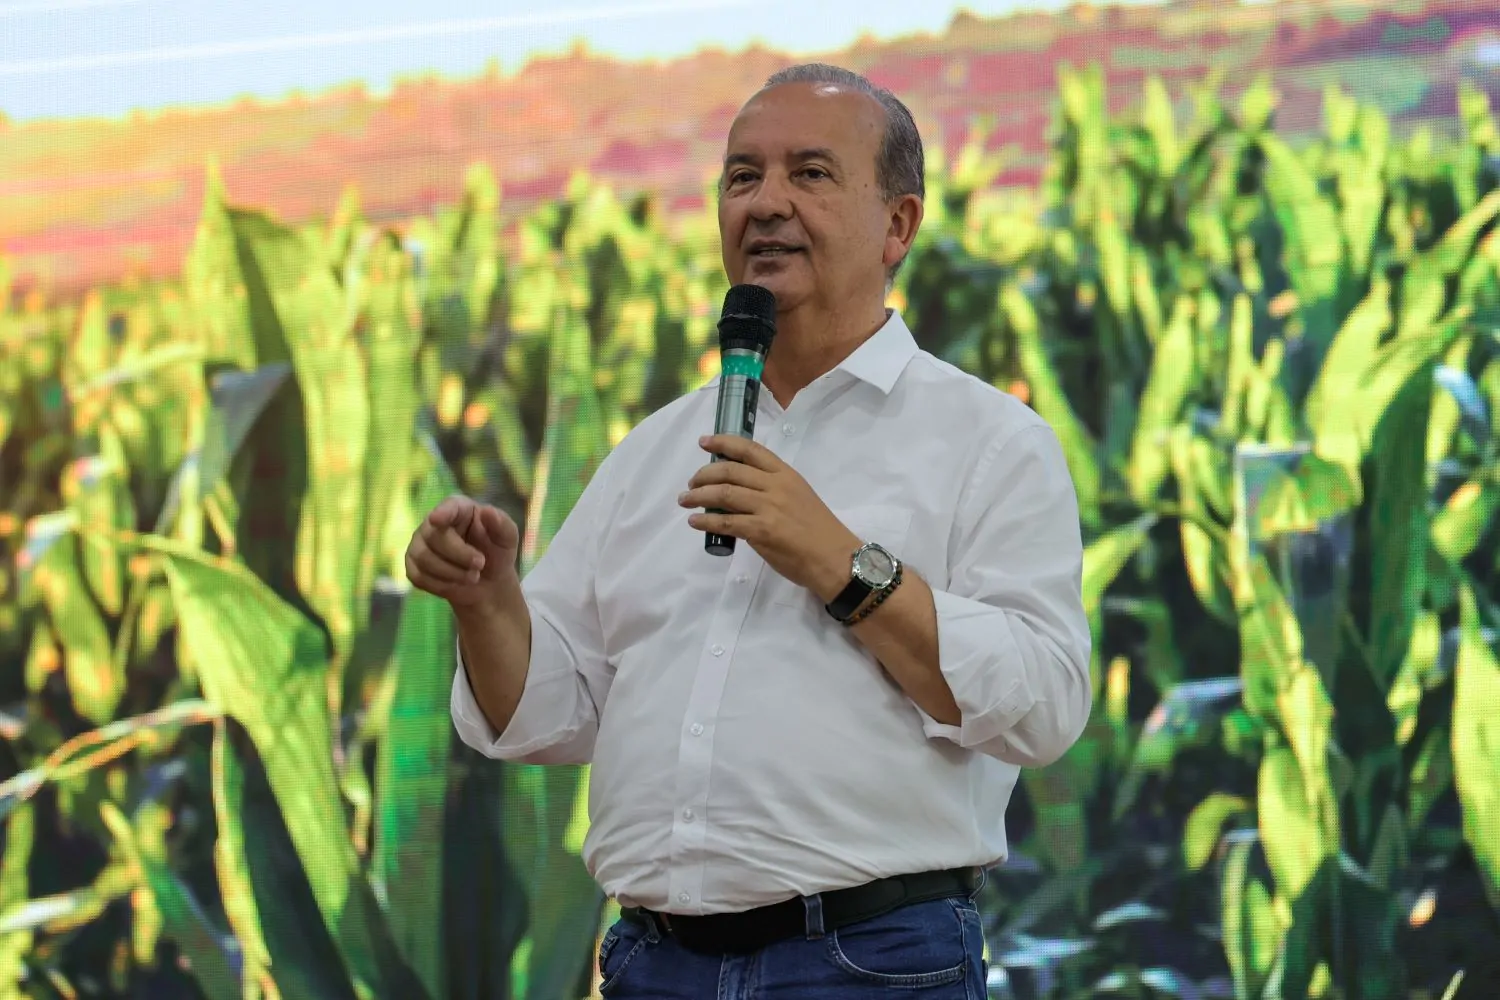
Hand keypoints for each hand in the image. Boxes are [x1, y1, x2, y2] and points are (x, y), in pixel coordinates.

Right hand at [405, 495, 520, 609]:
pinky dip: (442, 585)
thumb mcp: (507, 539)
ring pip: (425, 558)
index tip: (437, 520)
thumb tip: (487, 511)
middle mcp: (433, 523)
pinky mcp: (413, 566)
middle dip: (460, 556)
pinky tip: (457, 583)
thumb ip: (502, 525)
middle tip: (480, 564)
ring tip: (473, 576)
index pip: (448, 507)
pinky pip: (419, 577)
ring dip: (453, 573)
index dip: (442, 513)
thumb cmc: (497, 553)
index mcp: (458, 508)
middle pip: (434, 537)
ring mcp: (419, 544)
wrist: (488, 583)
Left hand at [680, 434, 860, 602]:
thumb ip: (771, 490)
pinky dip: (706, 521)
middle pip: (730, 471)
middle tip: (691, 483)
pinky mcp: (762, 531)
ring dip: (698, 496)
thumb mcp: (798, 496)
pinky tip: (695, 521)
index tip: (704, 442)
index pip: (750, 450)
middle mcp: (775, 486)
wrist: (835, 557)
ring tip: (685, 500)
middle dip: (703, 474)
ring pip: (724, 493)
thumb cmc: (818, 530)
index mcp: (785, 474)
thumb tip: (740, 492)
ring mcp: (769, 507)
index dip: (723, 442)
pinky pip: (726, 522)